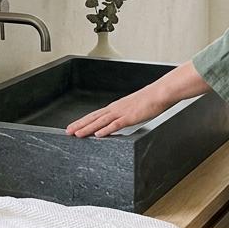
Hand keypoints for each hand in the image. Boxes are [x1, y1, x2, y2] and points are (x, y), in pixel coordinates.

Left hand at [66, 60, 212, 137]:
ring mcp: (122, 113)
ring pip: (100, 122)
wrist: (161, 92)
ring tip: (76, 134)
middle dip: (79, 124)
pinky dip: (105, 130)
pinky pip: (115, 124)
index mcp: (116, 106)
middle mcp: (116, 109)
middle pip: (94, 118)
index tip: (74, 126)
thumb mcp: (135, 107)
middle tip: (67, 131)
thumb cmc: (151, 99)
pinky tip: (98, 135)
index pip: (96, 115)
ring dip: (87, 128)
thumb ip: (127, 114)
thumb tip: (123, 120)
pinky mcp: (129, 117)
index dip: (83, 121)